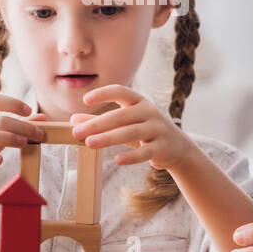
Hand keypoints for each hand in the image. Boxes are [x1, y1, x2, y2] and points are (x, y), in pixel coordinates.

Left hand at [68, 84, 194, 172]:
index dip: (104, 93)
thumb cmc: (145, 131)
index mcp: (139, 101)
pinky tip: (117, 160)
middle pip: (121, 115)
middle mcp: (149, 112)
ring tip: (89, 143)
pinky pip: (145, 152)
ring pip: (131, 132)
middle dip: (97, 123)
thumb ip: (101, 121)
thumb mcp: (125, 123)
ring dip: (108, 138)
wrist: (178, 147)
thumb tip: (74, 120)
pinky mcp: (162, 148)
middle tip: (77, 132)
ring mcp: (157, 129)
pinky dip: (131, 157)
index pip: (121, 91)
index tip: (85, 100)